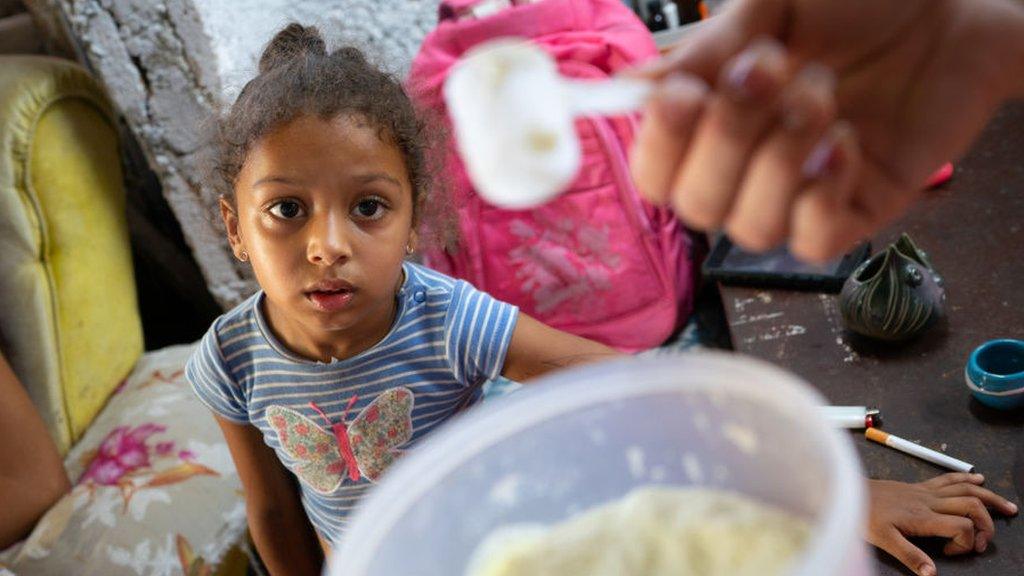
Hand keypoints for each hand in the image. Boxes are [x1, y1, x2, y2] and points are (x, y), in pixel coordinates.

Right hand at [631, 0, 1023, 260]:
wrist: (948, 6)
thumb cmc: (855, 2)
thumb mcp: (766, 11)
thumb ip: (700, 53)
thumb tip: (634, 88)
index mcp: (715, 120)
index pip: (656, 175)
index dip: (659, 147)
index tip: (685, 94)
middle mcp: (748, 166)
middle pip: (698, 208)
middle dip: (728, 140)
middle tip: (771, 70)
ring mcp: (800, 194)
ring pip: (752, 229)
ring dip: (780, 161)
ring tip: (820, 94)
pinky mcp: (856, 210)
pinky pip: (812, 241)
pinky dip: (821, 194)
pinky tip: (845, 140)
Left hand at [866, 473, 1018, 575]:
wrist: (846, 491)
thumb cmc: (863, 515)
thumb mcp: (883, 540)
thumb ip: (909, 555)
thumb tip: (932, 573)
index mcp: (923, 516)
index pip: (961, 526)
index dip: (966, 542)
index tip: (951, 552)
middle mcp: (929, 501)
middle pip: (971, 505)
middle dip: (987, 523)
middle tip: (987, 540)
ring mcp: (925, 491)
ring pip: (965, 489)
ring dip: (988, 497)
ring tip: (1007, 507)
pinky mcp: (919, 486)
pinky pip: (948, 479)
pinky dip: (967, 479)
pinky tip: (979, 479)